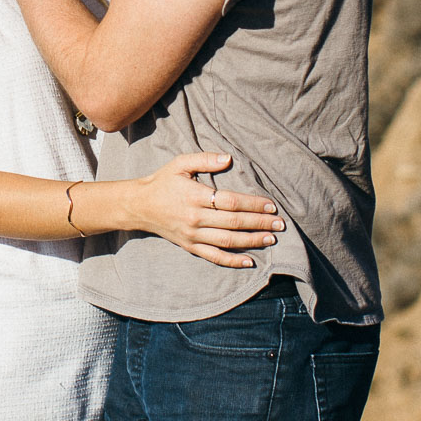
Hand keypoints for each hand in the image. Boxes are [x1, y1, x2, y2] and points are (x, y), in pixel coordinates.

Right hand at [132, 152, 283, 268]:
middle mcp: (195, 218)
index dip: (253, 204)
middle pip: (234, 222)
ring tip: (271, 239)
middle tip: (280, 224)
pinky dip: (233, 261)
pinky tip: (250, 261)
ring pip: (228, 241)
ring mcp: (193, 235)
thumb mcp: (180, 163)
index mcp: (195, 196)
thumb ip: (204, 159)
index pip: (231, 202)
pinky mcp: (190, 246)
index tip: (271, 205)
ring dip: (252, 241)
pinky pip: (214, 257)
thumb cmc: (163, 181)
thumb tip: (228, 159)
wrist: (139, 205)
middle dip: (260, 223)